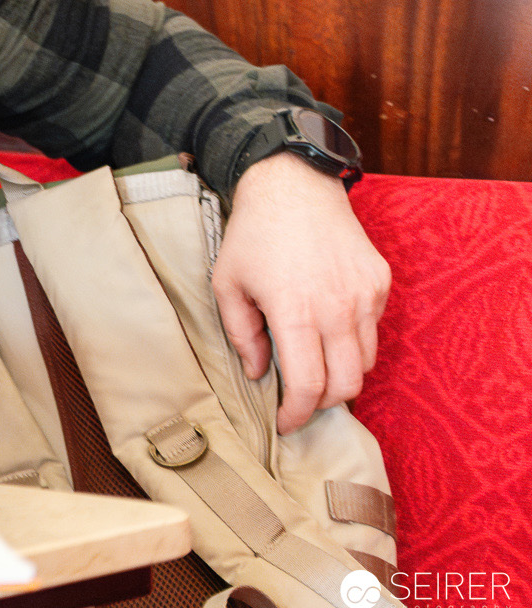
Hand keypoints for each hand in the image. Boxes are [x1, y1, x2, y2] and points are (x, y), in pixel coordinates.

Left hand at [211, 153, 390, 433]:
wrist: (292, 185)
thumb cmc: (253, 235)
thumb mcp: (227, 283)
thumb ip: (241, 335)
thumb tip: (260, 374)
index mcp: (295, 313)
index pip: (310, 387)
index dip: (297, 414)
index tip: (285, 422)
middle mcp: (338, 309)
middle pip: (347, 385)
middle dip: (323, 403)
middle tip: (301, 400)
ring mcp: (365, 296)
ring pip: (365, 361)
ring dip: (341, 373)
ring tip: (314, 363)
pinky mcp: (380, 283)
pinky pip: (374, 329)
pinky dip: (353, 341)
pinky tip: (328, 325)